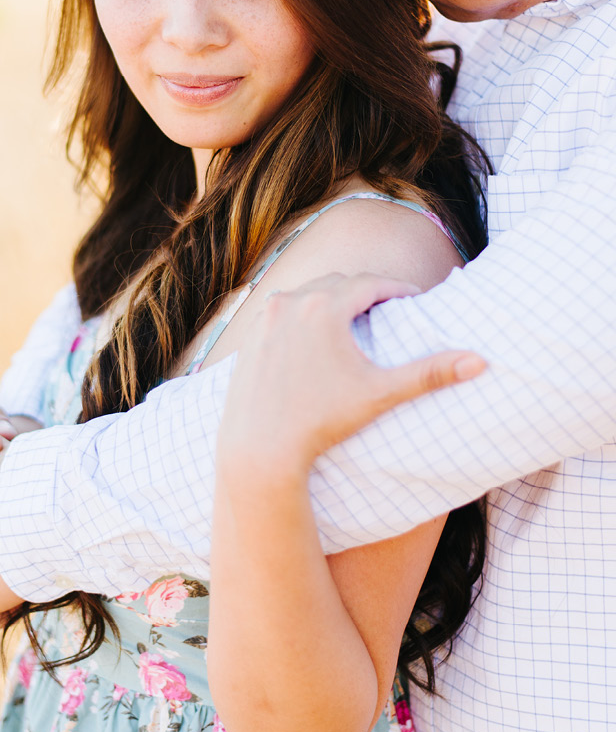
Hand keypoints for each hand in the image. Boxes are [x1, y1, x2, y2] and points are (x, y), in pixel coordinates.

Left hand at [218, 272, 485, 476]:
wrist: (260, 448)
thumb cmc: (321, 422)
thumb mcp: (379, 395)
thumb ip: (430, 374)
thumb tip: (480, 361)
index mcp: (325, 306)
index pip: (371, 283)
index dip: (397, 289)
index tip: (416, 299)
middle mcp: (291, 302)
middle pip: (338, 283)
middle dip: (366, 291)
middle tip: (389, 305)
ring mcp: (266, 317)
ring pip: (307, 294)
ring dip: (332, 299)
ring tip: (355, 316)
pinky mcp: (250, 335)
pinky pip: (283, 312)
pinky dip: (303, 315)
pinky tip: (316, 334)